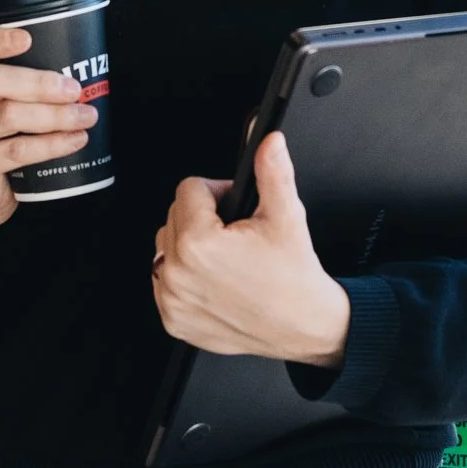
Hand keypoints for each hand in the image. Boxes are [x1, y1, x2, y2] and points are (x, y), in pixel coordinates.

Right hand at [0, 25, 98, 262]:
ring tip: (84, 116)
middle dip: (39, 83)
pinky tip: (74, 139)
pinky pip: (17, 150)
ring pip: (8, 116)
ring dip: (53, 115)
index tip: (27, 38)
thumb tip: (74, 64)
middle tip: (73, 89)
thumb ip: (17, 80)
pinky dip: (51, 144)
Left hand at [150, 131, 350, 365]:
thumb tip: (269, 141)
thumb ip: (272, 171)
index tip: (235, 209)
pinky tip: (213, 279)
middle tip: (235, 234)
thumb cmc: (294, 278)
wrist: (303, 326)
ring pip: (165, 246)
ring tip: (224, 257)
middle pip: (174, 215)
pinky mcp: (172, 319)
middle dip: (203, 217)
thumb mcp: (286, 216)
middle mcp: (177, 273)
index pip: (189, 189)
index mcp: (199, 243)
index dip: (217, 192)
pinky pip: (163, 280)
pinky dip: (184, 276)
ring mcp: (172, 299)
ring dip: (189, 245)